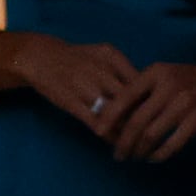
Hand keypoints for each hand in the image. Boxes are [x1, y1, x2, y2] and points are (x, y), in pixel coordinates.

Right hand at [5, 36, 144, 140]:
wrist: (40, 58)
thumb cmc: (77, 57)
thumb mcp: (103, 53)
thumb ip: (124, 69)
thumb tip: (146, 90)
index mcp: (113, 58)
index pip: (141, 83)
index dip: (150, 100)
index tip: (155, 113)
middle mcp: (101, 72)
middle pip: (131, 100)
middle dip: (142, 119)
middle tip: (151, 133)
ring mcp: (86, 88)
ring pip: (115, 114)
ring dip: (126, 131)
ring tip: (135, 142)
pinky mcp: (72, 103)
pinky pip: (95, 122)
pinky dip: (108, 134)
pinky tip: (114, 141)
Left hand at [96, 55, 195, 164]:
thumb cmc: (187, 80)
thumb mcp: (163, 75)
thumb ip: (142, 92)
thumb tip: (112, 116)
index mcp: (155, 73)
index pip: (124, 97)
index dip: (109, 117)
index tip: (99, 132)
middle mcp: (168, 86)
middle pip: (136, 121)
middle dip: (123, 142)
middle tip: (117, 154)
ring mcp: (184, 102)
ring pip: (152, 134)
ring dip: (140, 150)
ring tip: (134, 157)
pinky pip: (173, 142)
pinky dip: (160, 154)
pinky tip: (153, 158)